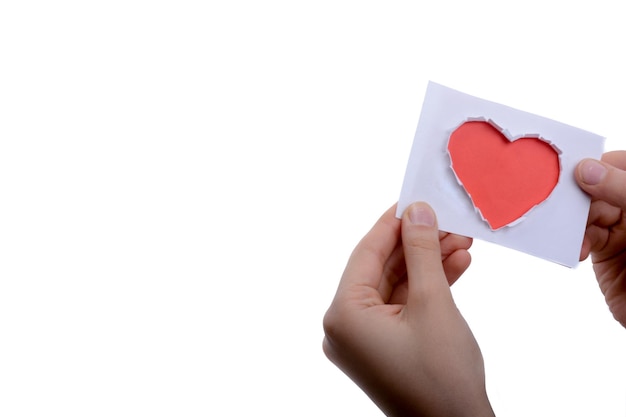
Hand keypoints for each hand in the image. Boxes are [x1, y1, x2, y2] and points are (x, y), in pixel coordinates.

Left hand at [322, 202, 493, 415]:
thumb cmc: (442, 378)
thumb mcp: (434, 303)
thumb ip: (422, 252)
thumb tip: (418, 211)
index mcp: (342, 316)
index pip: (366, 253)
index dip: (393, 223)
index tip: (414, 198)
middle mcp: (344, 327)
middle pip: (382, 268)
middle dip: (418, 243)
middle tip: (447, 220)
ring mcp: (363, 339)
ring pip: (395, 286)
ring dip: (428, 263)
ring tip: (460, 240)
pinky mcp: (383, 346)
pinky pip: (402, 306)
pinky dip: (427, 287)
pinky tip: (456, 265)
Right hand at [576, 151, 625, 326]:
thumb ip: (624, 190)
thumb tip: (587, 169)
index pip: (620, 164)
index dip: (597, 165)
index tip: (573, 171)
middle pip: (596, 186)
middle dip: (578, 195)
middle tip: (561, 204)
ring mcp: (621, 228)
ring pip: (584, 211)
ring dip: (571, 221)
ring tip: (572, 234)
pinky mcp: (605, 251)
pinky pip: (581, 236)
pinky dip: (572, 241)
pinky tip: (578, 252)